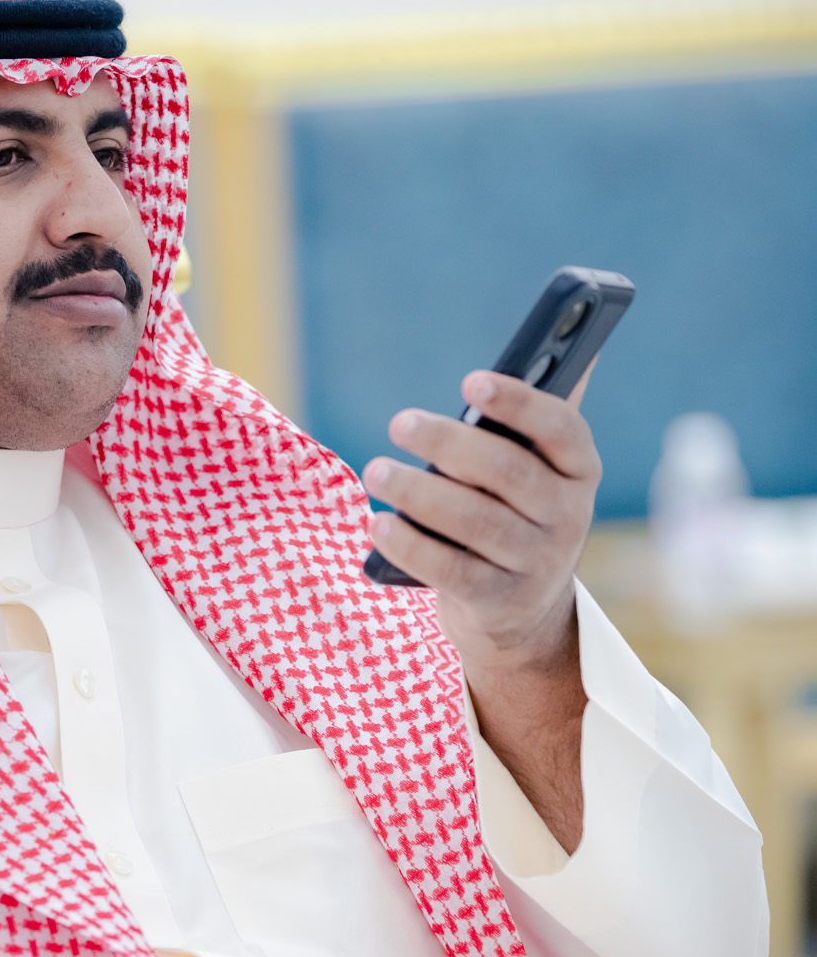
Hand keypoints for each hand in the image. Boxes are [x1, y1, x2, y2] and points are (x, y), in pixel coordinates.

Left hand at [362, 369, 601, 850]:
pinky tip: (377, 523)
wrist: (522, 613)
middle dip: (449, 444)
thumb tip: (580, 342)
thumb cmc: (517, 512)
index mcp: (580, 470)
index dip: (519, 404)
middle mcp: (568, 517)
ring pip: (474, 521)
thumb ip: (544, 414)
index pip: (563, 429)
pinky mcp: (498, 602)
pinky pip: (450, 570)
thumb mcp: (539, 469)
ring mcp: (536, 565)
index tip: (470, 383)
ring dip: (419, 493)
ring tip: (376, 471)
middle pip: (508, 473)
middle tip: (399, 423)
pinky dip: (410, 545)